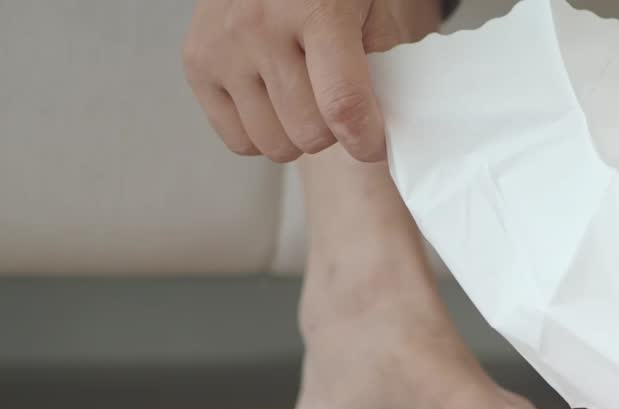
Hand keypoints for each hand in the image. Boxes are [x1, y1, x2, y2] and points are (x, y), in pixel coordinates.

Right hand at [182, 0, 435, 161]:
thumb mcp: (371, 5)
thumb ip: (383, 56)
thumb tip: (381, 123)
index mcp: (317, 9)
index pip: (342, 103)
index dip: (366, 140)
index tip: (374, 145)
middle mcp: (261, 27)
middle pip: (309, 133)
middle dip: (333, 131)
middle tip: (335, 102)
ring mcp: (224, 46)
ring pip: (274, 144)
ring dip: (297, 135)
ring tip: (304, 99)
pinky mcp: (197, 63)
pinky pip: (238, 140)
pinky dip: (263, 133)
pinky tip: (274, 101)